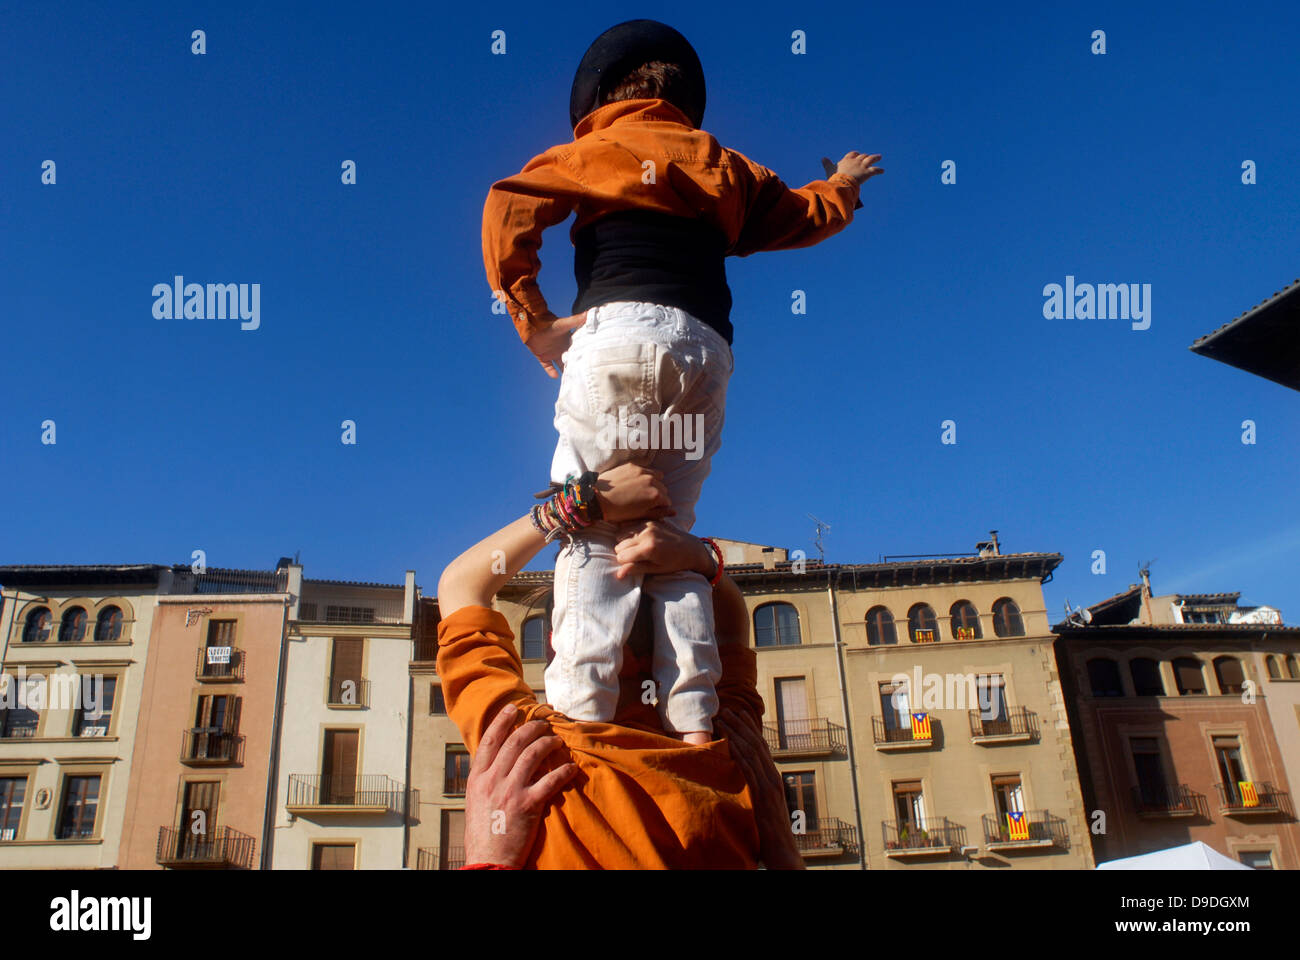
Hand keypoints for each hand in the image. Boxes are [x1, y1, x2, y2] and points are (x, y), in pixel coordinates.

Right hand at [462, 703, 578, 867]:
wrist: (488, 862)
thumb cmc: (483, 836)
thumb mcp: (475, 802)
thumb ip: (486, 781)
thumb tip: (497, 763)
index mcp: (477, 779)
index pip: (489, 740)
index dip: (502, 721)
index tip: (514, 709)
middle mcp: (492, 780)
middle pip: (515, 741)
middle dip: (532, 727)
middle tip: (544, 723)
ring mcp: (510, 791)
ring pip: (532, 754)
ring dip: (549, 743)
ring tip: (557, 741)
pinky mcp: (528, 805)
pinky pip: (551, 780)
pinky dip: (563, 771)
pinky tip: (571, 767)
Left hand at [527, 313, 587, 378]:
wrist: (532, 325)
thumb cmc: (549, 323)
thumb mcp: (564, 324)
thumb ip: (576, 320)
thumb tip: (589, 313)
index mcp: (568, 341)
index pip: (577, 350)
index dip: (582, 356)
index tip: (589, 363)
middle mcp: (561, 348)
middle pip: (570, 359)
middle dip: (574, 366)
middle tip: (582, 375)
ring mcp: (552, 353)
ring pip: (560, 364)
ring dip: (564, 371)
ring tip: (570, 379)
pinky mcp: (543, 357)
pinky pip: (548, 366)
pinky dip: (551, 372)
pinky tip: (555, 377)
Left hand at [594, 463, 673, 522]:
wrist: (597, 498)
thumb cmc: (618, 511)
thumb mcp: (641, 515)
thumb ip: (659, 513)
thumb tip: (673, 511)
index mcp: (656, 496)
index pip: (667, 500)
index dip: (660, 506)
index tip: (652, 508)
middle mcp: (652, 481)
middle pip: (663, 488)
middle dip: (657, 494)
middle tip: (645, 500)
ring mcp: (642, 471)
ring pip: (657, 476)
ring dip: (652, 482)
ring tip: (641, 489)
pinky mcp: (633, 466)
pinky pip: (645, 469)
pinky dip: (643, 475)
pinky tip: (633, 482)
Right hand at [612, 520, 713, 579]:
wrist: (690, 548)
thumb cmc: (674, 562)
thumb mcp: (656, 569)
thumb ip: (636, 569)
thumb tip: (618, 574)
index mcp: (648, 548)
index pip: (621, 556)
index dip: (625, 563)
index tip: (634, 564)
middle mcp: (646, 534)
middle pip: (619, 545)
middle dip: (624, 553)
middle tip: (637, 557)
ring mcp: (648, 525)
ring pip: (622, 534)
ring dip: (626, 543)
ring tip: (638, 549)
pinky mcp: (649, 520)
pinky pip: (630, 526)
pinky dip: (630, 534)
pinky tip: (640, 540)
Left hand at [715, 707, 804, 869]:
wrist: (783, 851)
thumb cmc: (769, 831)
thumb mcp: (762, 804)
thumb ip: (755, 788)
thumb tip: (742, 777)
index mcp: (773, 776)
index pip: (760, 745)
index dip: (749, 728)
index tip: (737, 713)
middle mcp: (773, 776)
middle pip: (756, 743)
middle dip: (740, 724)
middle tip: (726, 709)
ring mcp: (769, 785)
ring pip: (752, 752)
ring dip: (736, 733)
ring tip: (723, 719)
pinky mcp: (763, 796)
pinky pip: (750, 770)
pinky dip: (740, 754)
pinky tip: (729, 743)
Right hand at [832, 150, 883, 185]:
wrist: (842, 182)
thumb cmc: (835, 177)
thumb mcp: (830, 169)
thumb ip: (827, 164)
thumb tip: (823, 158)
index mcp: (847, 160)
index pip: (852, 154)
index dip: (855, 155)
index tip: (857, 155)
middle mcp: (856, 161)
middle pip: (862, 156)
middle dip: (865, 156)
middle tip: (867, 157)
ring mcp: (862, 166)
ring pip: (871, 159)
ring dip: (876, 157)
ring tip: (879, 157)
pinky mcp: (867, 172)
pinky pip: (875, 170)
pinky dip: (879, 170)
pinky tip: (882, 171)